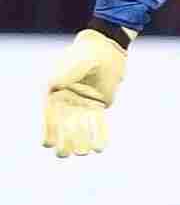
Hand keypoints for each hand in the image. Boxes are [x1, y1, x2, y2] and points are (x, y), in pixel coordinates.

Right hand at [42, 28, 128, 157]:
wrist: (105, 50)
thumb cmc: (85, 55)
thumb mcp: (72, 64)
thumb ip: (63, 76)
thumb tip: (54, 86)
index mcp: (54, 94)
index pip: (49, 117)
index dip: (48, 132)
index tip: (48, 145)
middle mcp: (67, 101)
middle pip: (64, 127)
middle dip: (64, 142)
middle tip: (66, 154)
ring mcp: (83, 105)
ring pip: (81, 128)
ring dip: (82, 142)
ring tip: (83, 153)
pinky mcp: (100, 105)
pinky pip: (99, 124)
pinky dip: (100, 135)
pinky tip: (101, 148)